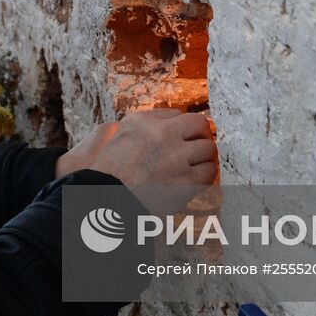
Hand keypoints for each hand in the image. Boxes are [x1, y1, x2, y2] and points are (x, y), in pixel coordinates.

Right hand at [55, 108, 216, 186]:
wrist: (107, 200)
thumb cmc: (112, 171)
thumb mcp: (122, 134)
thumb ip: (148, 122)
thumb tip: (176, 117)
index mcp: (144, 122)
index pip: (179, 114)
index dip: (187, 126)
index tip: (190, 134)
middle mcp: (162, 134)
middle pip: (199, 125)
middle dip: (203, 135)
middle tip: (201, 144)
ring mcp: (176, 158)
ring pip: (208, 149)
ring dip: (206, 156)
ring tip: (199, 163)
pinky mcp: (185, 182)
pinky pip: (208, 172)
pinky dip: (206, 175)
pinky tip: (197, 178)